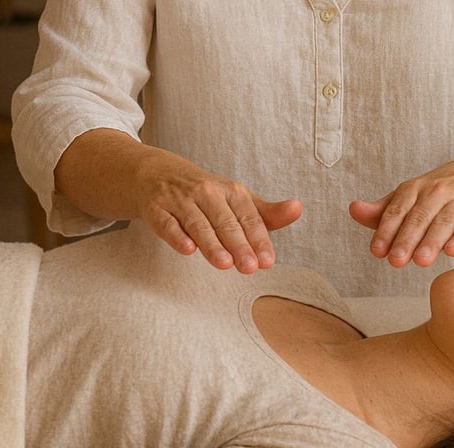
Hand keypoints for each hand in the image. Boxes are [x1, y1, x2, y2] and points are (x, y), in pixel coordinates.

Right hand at [138, 169, 301, 273]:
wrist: (156, 173)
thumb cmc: (205, 194)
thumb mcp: (237, 200)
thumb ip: (267, 213)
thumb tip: (298, 208)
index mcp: (230, 191)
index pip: (248, 217)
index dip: (259, 239)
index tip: (267, 261)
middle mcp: (206, 192)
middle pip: (225, 222)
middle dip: (239, 245)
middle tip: (250, 267)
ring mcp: (179, 200)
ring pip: (198, 224)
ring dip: (212, 244)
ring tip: (225, 264)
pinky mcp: (156, 208)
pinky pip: (166, 223)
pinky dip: (176, 235)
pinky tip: (187, 249)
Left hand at [349, 154, 453, 267]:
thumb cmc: (438, 193)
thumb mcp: (408, 197)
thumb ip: (382, 211)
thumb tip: (354, 210)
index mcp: (413, 189)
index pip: (396, 211)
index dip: (386, 231)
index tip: (377, 251)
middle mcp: (436, 192)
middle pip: (418, 218)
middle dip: (406, 240)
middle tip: (396, 261)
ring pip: (443, 222)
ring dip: (431, 241)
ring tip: (421, 261)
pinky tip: (452, 251)